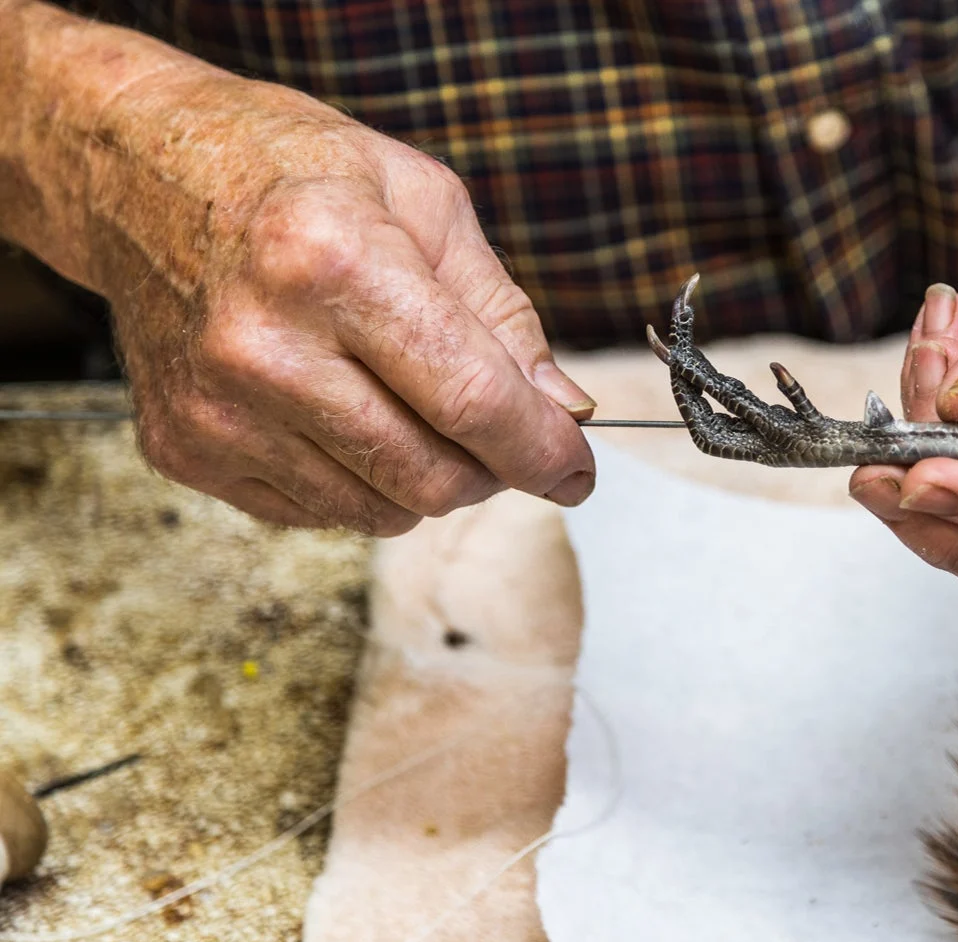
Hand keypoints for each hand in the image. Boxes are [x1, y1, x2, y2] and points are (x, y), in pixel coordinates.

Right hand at [104, 76, 595, 533]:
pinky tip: (341, 413)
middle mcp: (264, 346)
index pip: (471, 400)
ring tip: (408, 403)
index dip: (543, 449)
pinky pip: (321, 514)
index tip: (577, 469)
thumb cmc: (294, 174)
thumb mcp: (425, 202)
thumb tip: (561, 410)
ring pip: (382, 511)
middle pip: (432, 476)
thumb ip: (502, 315)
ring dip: (426, 478)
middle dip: (491, 469)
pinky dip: (359, 483)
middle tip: (497, 431)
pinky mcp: (185, 450)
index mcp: (333, 262)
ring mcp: (217, 409)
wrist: (142, 176)